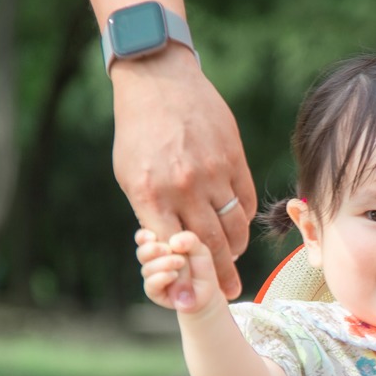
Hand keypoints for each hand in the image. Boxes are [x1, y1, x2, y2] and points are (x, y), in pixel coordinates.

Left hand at [112, 46, 256, 299]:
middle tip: (230, 293)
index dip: (186, 276)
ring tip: (234, 260)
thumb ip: (151, 212)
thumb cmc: (139, 132)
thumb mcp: (130, 176)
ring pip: (234, 228)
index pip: (173, 251)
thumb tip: (171, 249)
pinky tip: (237, 228)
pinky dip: (243, 221)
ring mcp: (212, 173)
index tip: (194, 294)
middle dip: (221, 276)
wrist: (159, 81)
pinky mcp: (233, 159)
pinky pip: (245, 202)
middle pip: (211, 246)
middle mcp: (183, 187)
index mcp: (151, 195)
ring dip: (236, 250)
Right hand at [135, 229, 222, 315]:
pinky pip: (150, 285)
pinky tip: (174, 275)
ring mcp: (151, 278)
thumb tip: (173, 242)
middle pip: (141, 253)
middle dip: (152, 249)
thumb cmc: (200, 268)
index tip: (152, 236)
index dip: (143, 237)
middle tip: (168, 249)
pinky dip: (162, 277)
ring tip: (181, 262)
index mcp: (159, 246)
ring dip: (164, 263)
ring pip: (147, 269)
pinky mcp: (154, 293)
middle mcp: (152, 261)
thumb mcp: (199, 249)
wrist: (206, 292)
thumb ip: (189, 240)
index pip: (143, 238)